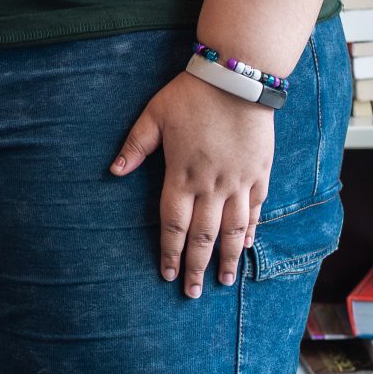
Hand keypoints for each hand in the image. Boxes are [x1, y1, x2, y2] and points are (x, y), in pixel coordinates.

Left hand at [111, 73, 274, 296]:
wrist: (239, 79)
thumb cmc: (191, 95)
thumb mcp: (153, 115)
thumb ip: (135, 147)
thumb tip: (113, 172)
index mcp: (182, 175)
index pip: (173, 225)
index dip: (170, 252)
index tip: (167, 274)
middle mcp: (212, 185)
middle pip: (203, 236)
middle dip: (196, 267)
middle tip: (191, 293)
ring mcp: (239, 181)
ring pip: (233, 230)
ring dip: (227, 258)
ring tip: (222, 282)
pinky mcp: (260, 173)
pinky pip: (255, 209)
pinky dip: (251, 230)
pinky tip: (247, 246)